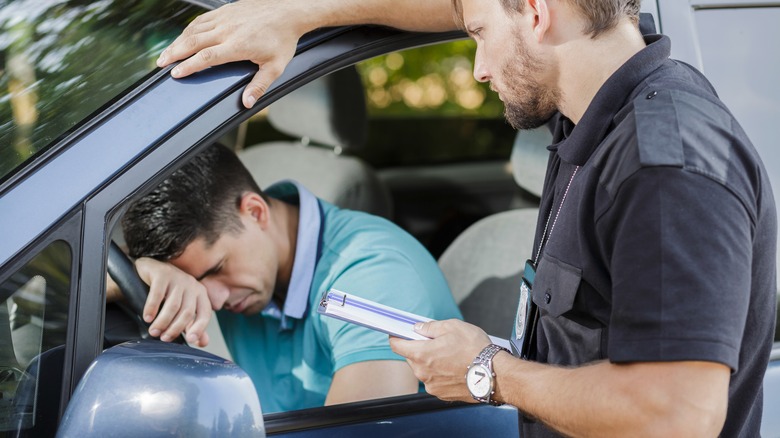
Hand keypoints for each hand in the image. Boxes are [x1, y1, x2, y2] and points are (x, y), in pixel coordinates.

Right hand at [135, 257, 211, 346]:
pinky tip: (147, 318)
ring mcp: (178, 278)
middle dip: (175, 328)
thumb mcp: (183, 308)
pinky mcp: (162, 274)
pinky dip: (152, 308)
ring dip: (162, 321)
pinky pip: (157, 294)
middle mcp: (192, 285)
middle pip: (187, 312)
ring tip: (153, 332)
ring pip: (173, 305)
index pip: (204, 313)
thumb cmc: (169, 293)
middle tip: (163, 338)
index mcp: (200, 294)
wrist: (151, 269)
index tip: (190, 340)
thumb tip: (203, 343)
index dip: (199, 328)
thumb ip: (193, 325)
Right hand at [157, 0, 301, 107]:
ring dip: (178, 41)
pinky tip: (183, 37)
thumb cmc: (283, 39)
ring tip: (167, 52)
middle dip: (174, 53)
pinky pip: (202, 20)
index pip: (206, 57)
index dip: (189, 66)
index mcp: (238, 45)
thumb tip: (247, 103)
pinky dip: (189, 29)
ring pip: (194, 29)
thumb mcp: (275, 67)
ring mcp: (225, 18)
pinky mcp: (225, 10)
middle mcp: (227, 30)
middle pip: (193, 42)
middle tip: (161, 63)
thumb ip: (259, 85)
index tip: (176, 73)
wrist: (288, 11)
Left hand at [389, 319, 490, 401]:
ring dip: (430, 361)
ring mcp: (431, 386)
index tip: (398, 332)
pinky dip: (440, 373)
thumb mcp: (453, 326)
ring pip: (423, 370)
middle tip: (435, 341)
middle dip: (419, 348)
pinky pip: (434, 380)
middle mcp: (422, 373)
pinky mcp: (441, 394)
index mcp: (421, 354)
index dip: (396, 336)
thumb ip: (430, 326)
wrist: (495, 375)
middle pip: (411, 357)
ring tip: (450, 355)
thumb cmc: (475, 349)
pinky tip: (454, 367)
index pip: (396, 345)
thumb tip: (418, 328)